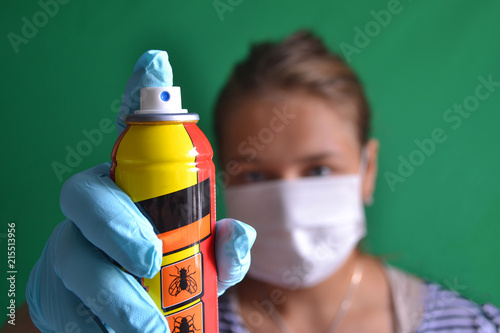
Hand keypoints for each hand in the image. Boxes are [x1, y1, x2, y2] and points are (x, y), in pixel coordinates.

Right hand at [25, 50, 255, 331]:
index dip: (135, 94)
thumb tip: (240, 234)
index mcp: (131, 188)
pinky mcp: (53, 293)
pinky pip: (67, 304)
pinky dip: (95, 321)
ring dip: (112, 293)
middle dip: (118, 225)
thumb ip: (219, 246)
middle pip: (88, 198)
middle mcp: (94, 210)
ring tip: (148, 326)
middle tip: (151, 259)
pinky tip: (122, 331)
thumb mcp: (199, 258)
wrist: (121, 315)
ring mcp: (69, 249)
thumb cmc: (165, 273)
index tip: (156, 64)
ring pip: (75, 258)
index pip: (128, 135)